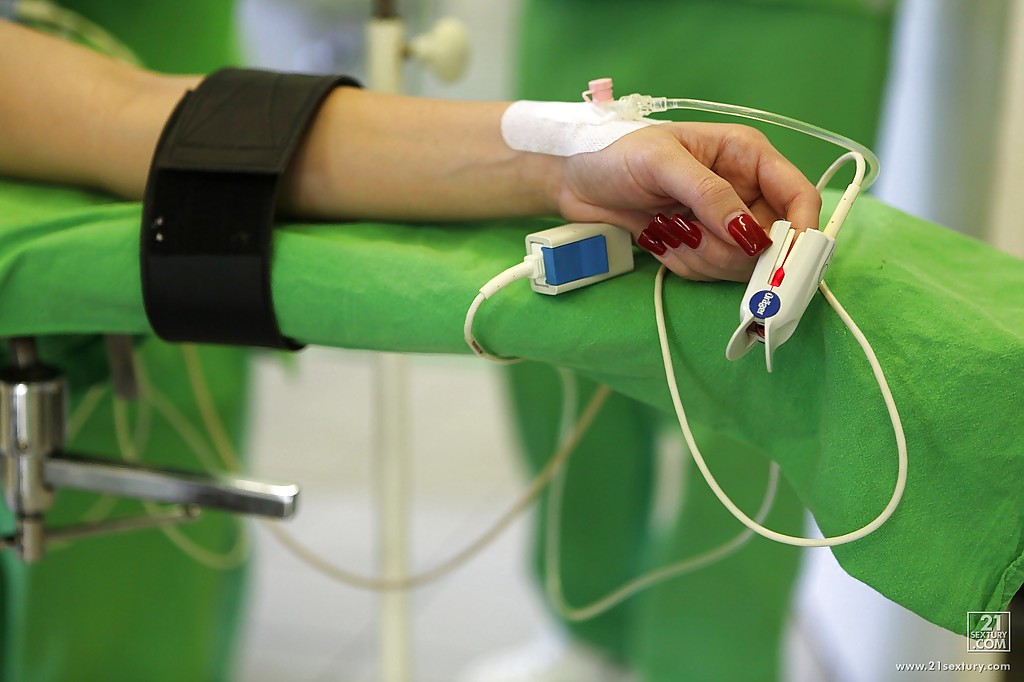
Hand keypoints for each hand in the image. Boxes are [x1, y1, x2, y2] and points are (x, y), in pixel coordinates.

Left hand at [557, 122, 821, 281]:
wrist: (576, 182)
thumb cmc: (616, 155)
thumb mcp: (662, 163)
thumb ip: (709, 194)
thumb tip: (751, 232)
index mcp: (746, 155)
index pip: (797, 195)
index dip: (800, 229)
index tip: (778, 256)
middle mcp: (744, 189)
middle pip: (771, 240)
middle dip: (730, 248)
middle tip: (688, 233)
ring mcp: (724, 222)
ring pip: (740, 263)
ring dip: (701, 256)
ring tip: (667, 229)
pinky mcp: (703, 245)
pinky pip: (713, 272)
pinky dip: (686, 263)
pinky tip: (661, 240)